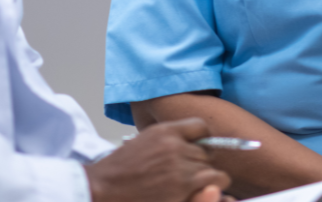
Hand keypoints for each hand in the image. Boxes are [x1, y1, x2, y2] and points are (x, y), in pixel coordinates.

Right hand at [85, 118, 231, 201]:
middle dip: (201, 164)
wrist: (104, 188)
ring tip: (193, 188)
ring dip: (207, 179)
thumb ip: (167, 142)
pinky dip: (212, 188)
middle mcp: (175, 144)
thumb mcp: (143, 143)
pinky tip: (199, 193)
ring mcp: (181, 165)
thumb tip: (189, 146)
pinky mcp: (185, 184)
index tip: (199, 152)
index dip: (203, 141)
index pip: (200, 127)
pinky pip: (216, 181)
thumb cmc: (120, 171)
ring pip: (213, 168)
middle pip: (208, 151)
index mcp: (164, 131)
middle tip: (189, 177)